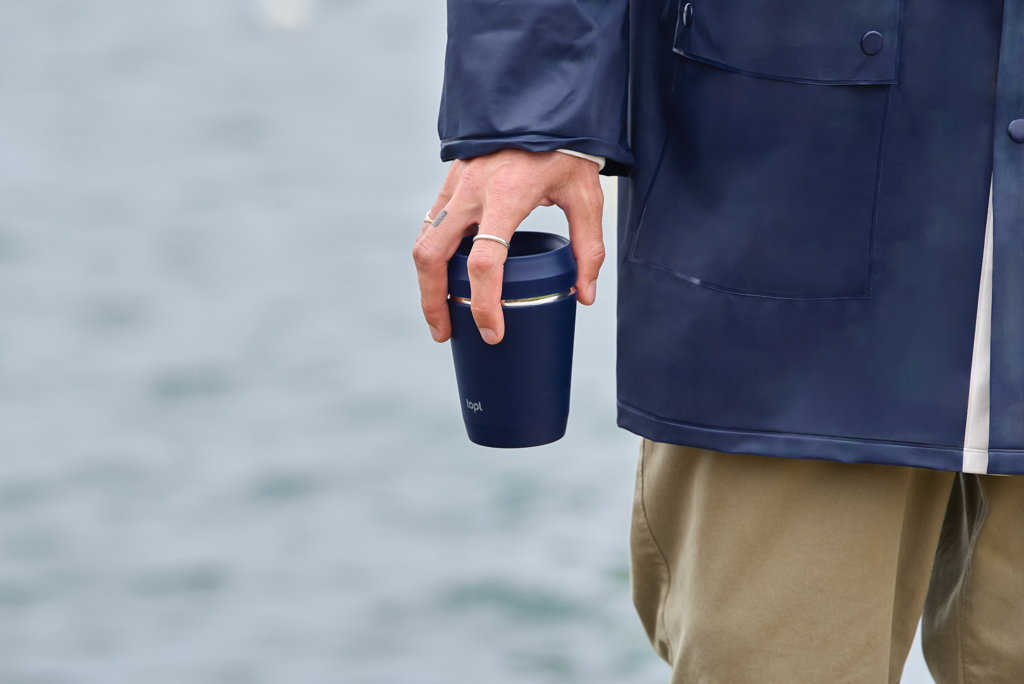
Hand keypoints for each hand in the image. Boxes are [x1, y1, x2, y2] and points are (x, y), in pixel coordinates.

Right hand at [412, 149, 604, 344]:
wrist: (539, 100)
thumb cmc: (566, 148)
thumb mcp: (585, 195)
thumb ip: (588, 246)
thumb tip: (584, 295)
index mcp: (506, 197)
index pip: (483, 263)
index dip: (484, 305)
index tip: (492, 332)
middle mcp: (471, 192)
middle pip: (432, 257)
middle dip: (433, 301)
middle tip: (446, 334)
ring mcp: (455, 186)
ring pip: (423, 243)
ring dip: (426, 283)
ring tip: (442, 313)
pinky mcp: (450, 183)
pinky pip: (430, 227)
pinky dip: (432, 258)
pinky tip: (445, 277)